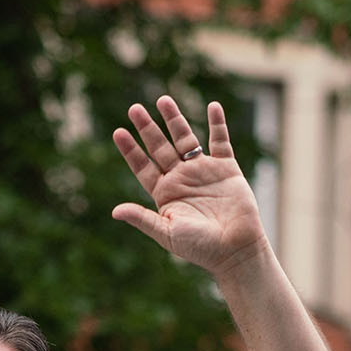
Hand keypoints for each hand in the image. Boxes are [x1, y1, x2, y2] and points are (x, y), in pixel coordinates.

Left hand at [112, 95, 271, 281]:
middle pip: (160, 147)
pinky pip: (221, 142)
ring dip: (175, 120)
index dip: (131, 150)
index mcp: (165, 194)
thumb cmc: (200, 248)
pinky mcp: (227, 169)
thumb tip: (115, 212)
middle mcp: (181, 179)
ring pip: (186, 139)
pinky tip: (212, 106)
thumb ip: (143, 219)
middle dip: (147, 128)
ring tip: (163, 100)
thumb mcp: (167, 233)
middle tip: (134, 108)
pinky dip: (217, 124)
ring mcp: (203, 171)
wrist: (235, 250)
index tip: (118, 132)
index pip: (143, 167)